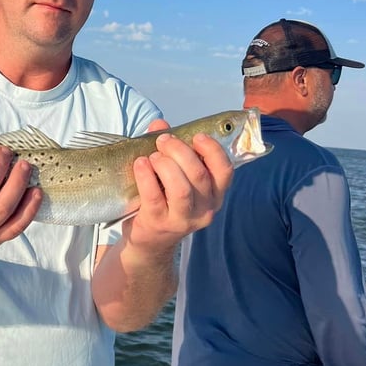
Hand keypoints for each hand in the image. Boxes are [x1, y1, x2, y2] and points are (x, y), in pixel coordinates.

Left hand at [126, 121, 233, 249]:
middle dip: (180, 150)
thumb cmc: (165, 201)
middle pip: (198, 174)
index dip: (213, 150)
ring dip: (165, 164)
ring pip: (180, 188)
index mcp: (214, 194)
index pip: (225, 170)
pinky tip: (140, 164)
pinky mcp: (159, 223)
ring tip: (152, 155)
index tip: (197, 136)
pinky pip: (153, 196)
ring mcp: (183, 219)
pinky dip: (146, 176)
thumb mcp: (174, 176)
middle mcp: (205, 209)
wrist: (150, 241)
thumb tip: (159, 124)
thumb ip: (169, 149)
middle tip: (163, 140)